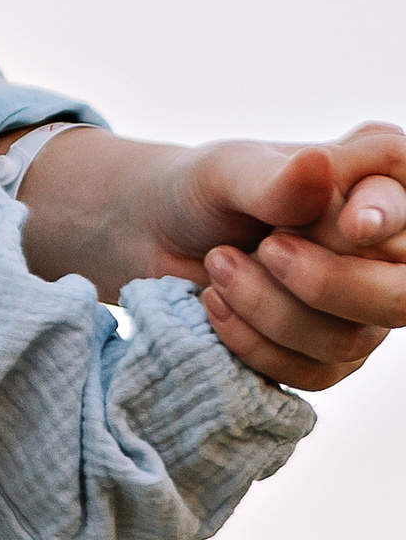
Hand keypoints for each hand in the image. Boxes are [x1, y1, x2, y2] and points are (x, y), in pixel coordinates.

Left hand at [20, 122, 405, 390]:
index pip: (405, 204)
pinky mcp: (331, 356)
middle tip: (264, 248)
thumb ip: (275, 180)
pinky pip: (313, 373)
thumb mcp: (227, 173)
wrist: (158, 238)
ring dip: (268, 309)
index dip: (387, 216)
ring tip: (218, 265)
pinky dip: (254, 345)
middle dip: (326, 284)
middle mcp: (387, 250)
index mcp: (380, 182)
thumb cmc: (203, 191)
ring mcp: (364, 310)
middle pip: (401, 296)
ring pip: (348, 340)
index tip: (351, 225)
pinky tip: (214, 305)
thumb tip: (317, 165)